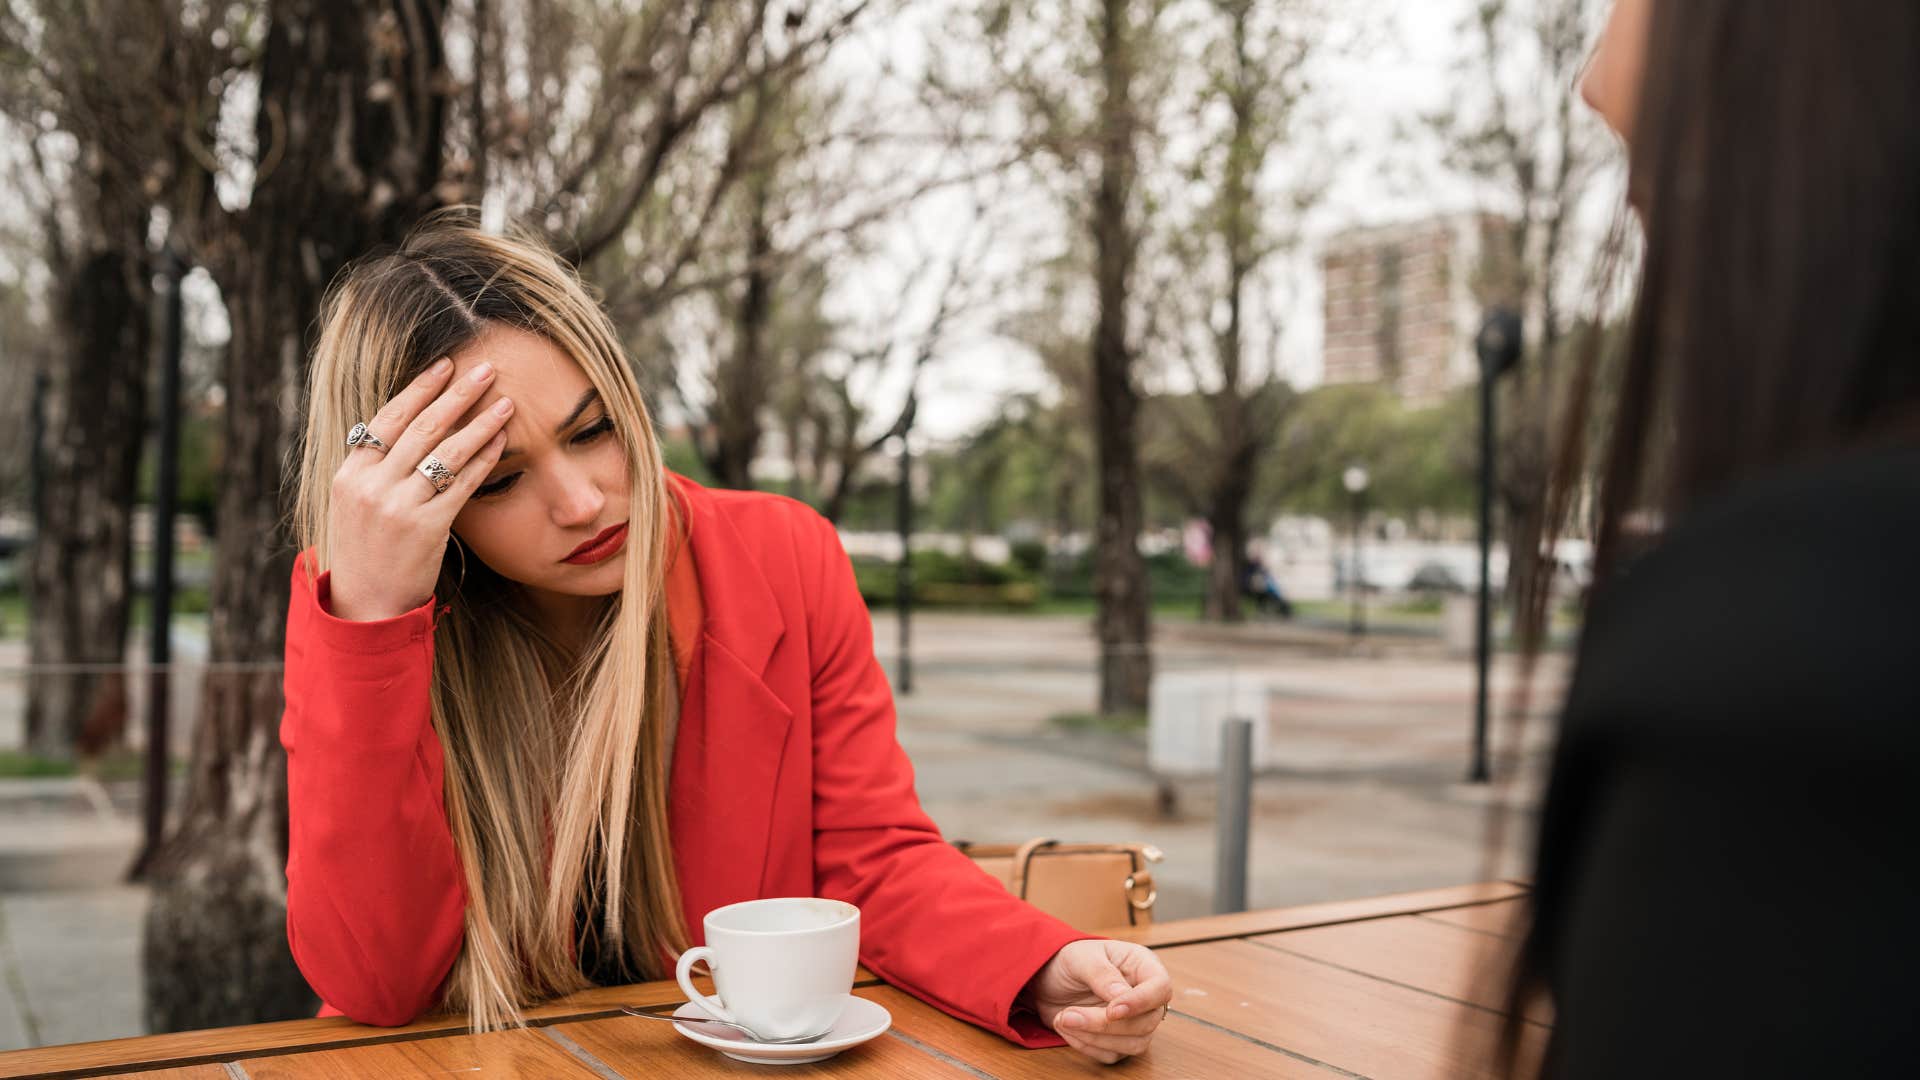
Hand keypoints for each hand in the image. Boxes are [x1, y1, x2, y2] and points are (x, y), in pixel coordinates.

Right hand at [326, 356, 512, 620]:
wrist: (366, 606)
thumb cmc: (367, 552)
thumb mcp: (356, 503)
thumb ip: (376, 467)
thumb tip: (403, 426)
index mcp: (350, 473)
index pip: (387, 418)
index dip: (419, 388)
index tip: (445, 364)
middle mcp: (371, 485)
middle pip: (421, 427)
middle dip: (456, 394)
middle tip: (486, 368)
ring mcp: (397, 506)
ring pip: (445, 452)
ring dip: (480, 422)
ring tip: (505, 401)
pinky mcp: (425, 528)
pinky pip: (461, 485)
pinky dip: (484, 460)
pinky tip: (503, 442)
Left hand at [1023, 939, 1172, 1064]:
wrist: (1050, 980)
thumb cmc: (1071, 960)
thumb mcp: (1081, 957)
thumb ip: (1102, 974)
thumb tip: (1121, 995)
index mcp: (1144, 966)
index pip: (1160, 988)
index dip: (1140, 1003)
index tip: (1111, 1011)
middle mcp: (1145, 996)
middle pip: (1147, 1022)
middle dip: (1105, 1025)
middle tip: (1069, 1015)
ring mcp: (1135, 1021)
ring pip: (1134, 1044)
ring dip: (1095, 1038)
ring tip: (1063, 1019)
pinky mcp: (1120, 1040)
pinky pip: (1112, 1054)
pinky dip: (1087, 1046)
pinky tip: (1067, 1028)